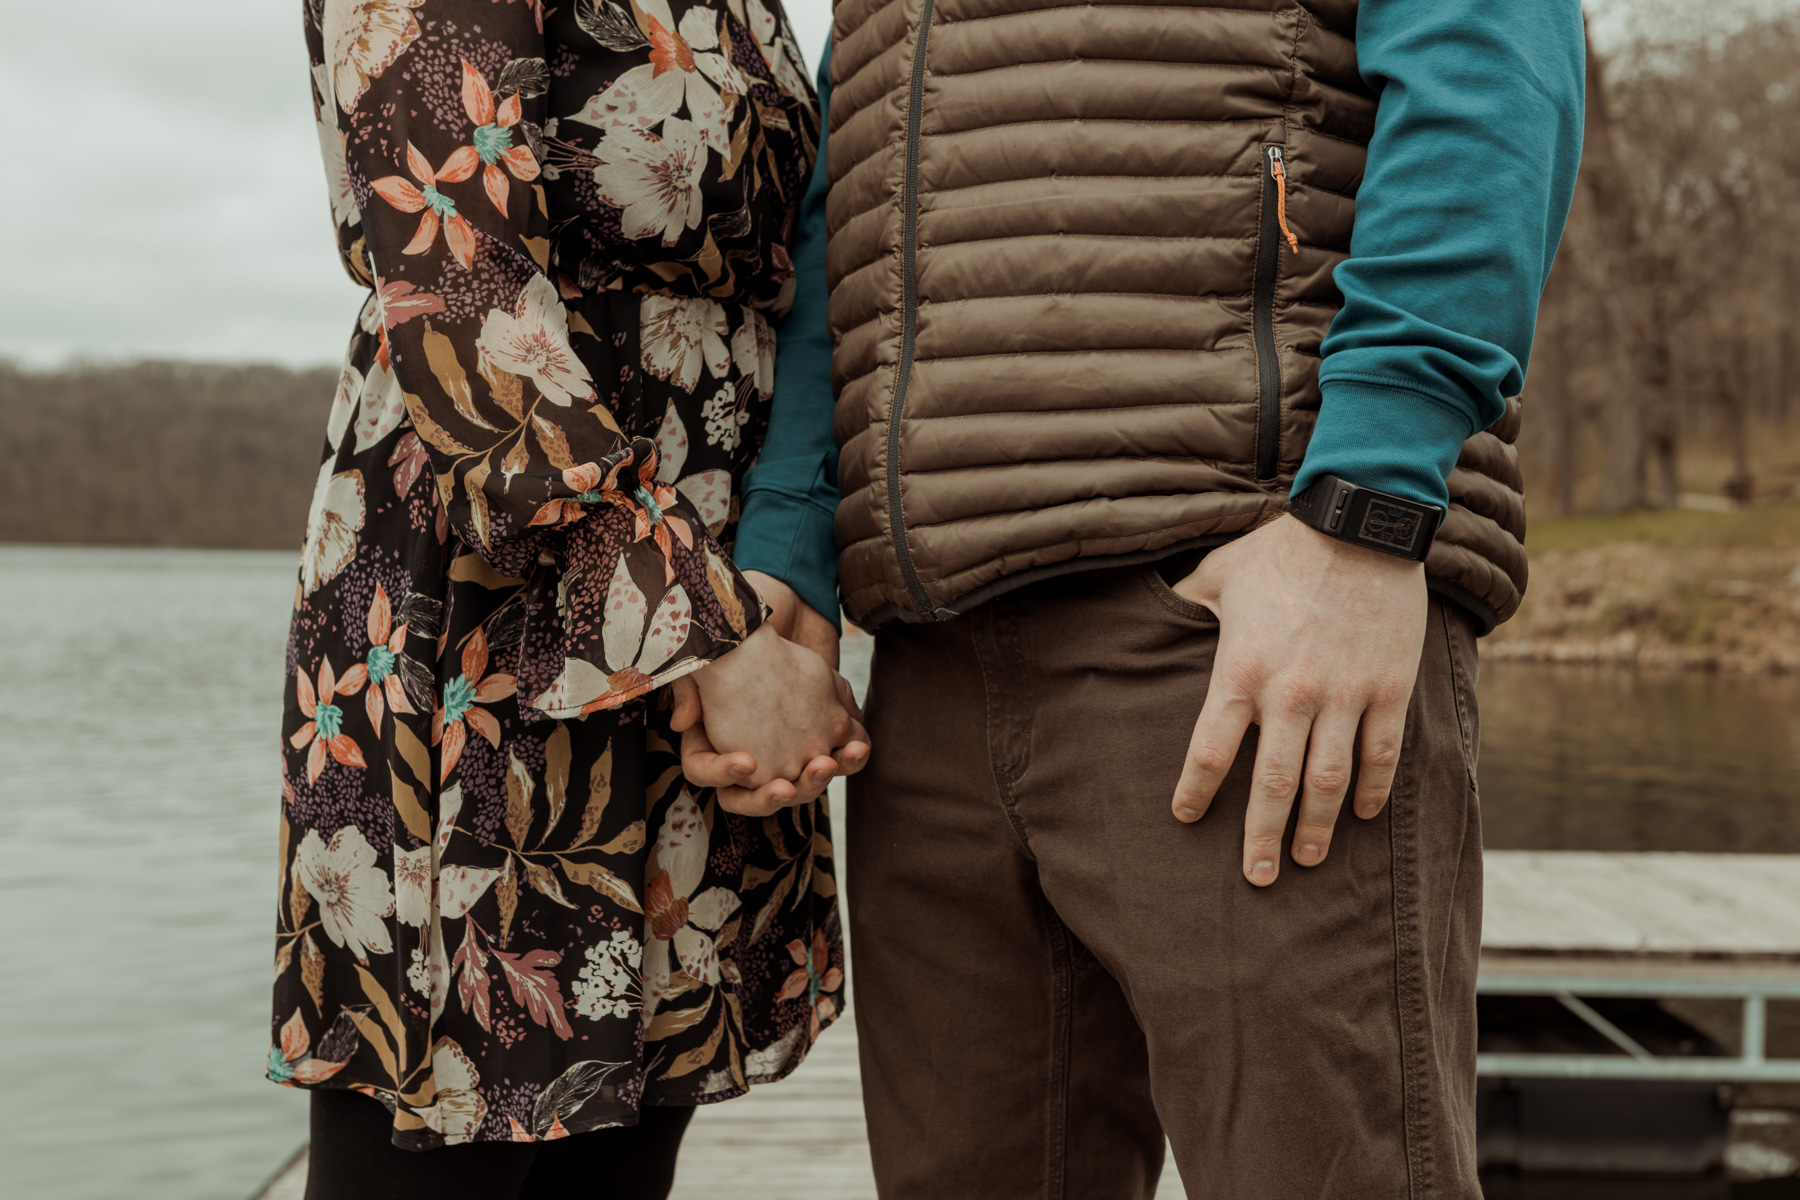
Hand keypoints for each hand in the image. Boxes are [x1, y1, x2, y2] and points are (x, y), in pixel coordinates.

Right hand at [671, 578, 868, 816]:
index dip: (723, 774)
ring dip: (819, 781)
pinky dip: (852, 757)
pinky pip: (842, 758)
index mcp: (713, 741)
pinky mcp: (828, 732)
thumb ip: (688, 689)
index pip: (709, 774)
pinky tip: (856, 748)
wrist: (776, 610)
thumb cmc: (731, 638)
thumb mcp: (701, 659)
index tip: (745, 763)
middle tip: (800, 778)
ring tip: (827, 764)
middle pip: (764, 795)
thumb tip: (681, 724)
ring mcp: (792, 749)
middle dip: (782, 793)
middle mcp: (753, 755)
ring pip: (805, 786)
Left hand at [1168, 515, 1427, 886]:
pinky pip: (1381, 754)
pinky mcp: (1390, 688)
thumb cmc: (1281, 548)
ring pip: (1329, 782)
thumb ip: (1184, 602)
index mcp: (1240, 671)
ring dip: (1318, 829)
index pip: (1210, 750)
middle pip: (1273, 785)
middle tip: (1256, 878)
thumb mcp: (1216, 572)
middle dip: (1262, 837)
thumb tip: (1147, 610)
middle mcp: (1291, 694)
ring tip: (1307, 860)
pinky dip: (1372, 789)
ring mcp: (1345, 695)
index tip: (1185, 818)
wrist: (1361, 523)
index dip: (1196, 790)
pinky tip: (1361, 814)